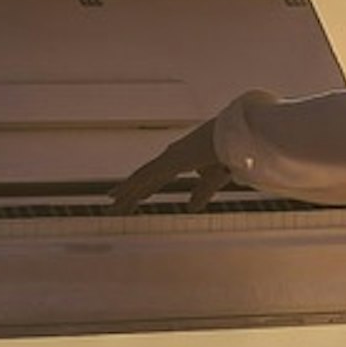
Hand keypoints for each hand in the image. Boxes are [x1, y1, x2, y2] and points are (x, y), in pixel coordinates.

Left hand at [116, 115, 239, 208]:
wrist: (236, 137)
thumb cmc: (229, 152)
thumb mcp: (214, 179)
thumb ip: (201, 194)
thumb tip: (190, 209)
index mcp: (180, 160)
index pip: (157, 177)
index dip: (144, 188)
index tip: (135, 197)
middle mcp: (169, 158)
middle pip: (144, 179)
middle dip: (129, 193)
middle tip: (114, 204)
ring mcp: (167, 159)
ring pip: (139, 179)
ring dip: (124, 193)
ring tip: (109, 204)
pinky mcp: (168, 162)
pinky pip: (143, 177)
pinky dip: (129, 188)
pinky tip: (116, 195)